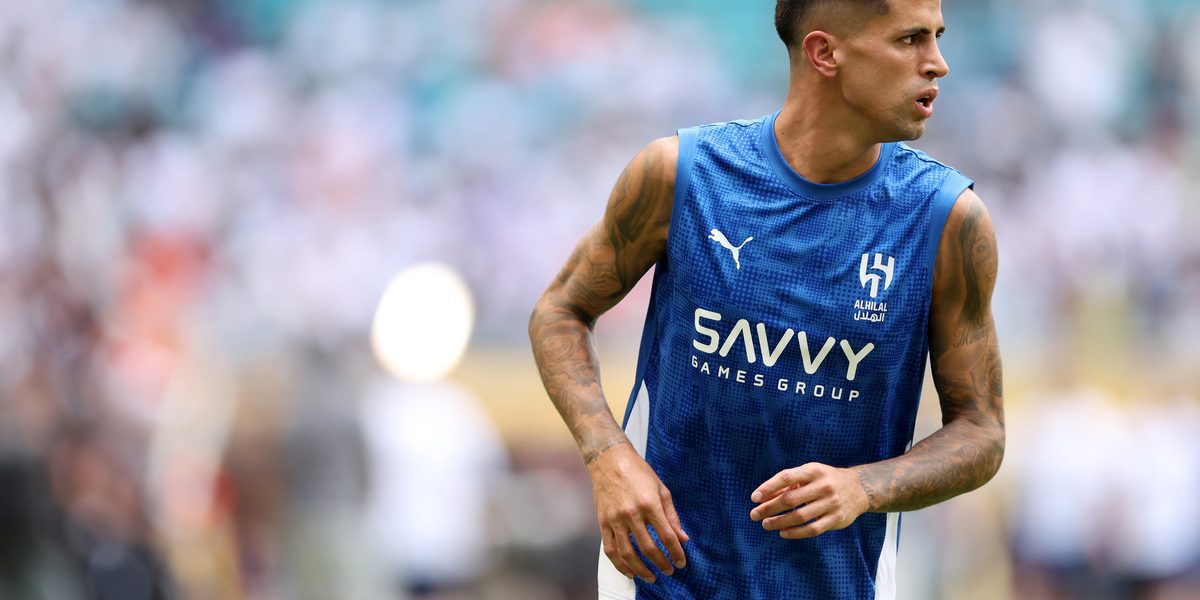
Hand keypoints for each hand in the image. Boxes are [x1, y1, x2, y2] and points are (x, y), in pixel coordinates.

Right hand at [587, 441, 688, 582]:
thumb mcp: (661, 489)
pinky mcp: (603, 522)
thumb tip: (682, 538)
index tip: (681, 562)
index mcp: (650, 504)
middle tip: (669, 571)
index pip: (666, 536)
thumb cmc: (638, 472)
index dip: (676, 553)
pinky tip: (630, 572)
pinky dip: (620, 564)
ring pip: (628, 553)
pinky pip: (610, 549)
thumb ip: (672, 516)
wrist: (609, 460)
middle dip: (661, 564)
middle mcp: (632, 513)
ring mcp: (615, 519)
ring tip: (651, 577)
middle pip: (648, 548)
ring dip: (641, 570)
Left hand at [749, 463, 869, 538]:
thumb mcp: (809, 473)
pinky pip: (812, 529)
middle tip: (755, 514)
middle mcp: (824, 486)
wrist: (859, 488)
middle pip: (790, 499)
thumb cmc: (826, 480)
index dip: (769, 487)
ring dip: (779, 522)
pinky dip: (795, 533)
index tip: (754, 497)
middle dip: (769, 508)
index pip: (787, 477)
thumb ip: (788, 484)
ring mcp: (831, 503)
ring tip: (766, 524)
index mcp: (814, 470)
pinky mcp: (836, 519)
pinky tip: (783, 533)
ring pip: (799, 516)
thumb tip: (763, 497)